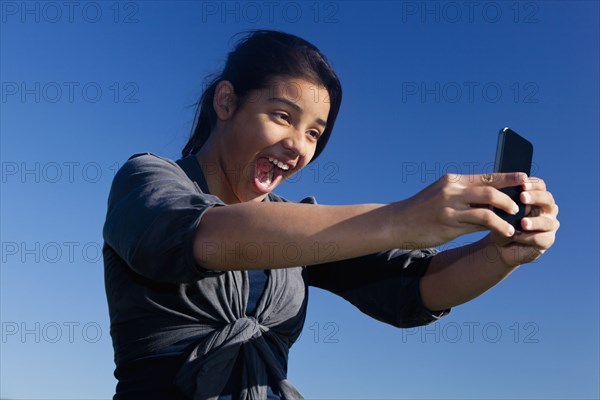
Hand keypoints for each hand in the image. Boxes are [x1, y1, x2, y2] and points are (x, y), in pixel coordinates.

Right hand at [397, 172, 526, 247]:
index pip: (486, 176)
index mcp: (452, 180)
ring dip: (507, 214)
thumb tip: (492, 203)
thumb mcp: (441, 197)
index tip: (526, 178)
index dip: (508, 177)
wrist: (397, 223)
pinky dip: (498, 227)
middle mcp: (452, 190)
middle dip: (512, 197)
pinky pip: (481, 223)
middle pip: (491, 189)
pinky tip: (505, 232)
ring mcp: (450, 206)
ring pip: (489, 206)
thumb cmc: (421, 212)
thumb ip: (465, 198)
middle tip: (524, 205)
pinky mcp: (449, 222)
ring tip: (516, 222)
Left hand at [486, 176, 559, 267]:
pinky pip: (542, 238)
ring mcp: (550, 225)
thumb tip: (501, 193)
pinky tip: (517, 236)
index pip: (540, 186)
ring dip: (535, 221)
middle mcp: (547, 209)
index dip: (533, 184)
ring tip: (522, 223)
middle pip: (548, 199)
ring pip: (547, 222)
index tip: (521, 184)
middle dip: (535, 197)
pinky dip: (529, 237)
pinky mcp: (547, 240)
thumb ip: (505, 201)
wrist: (501, 243)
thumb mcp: (501, 210)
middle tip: (522, 197)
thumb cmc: (503, 222)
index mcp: (537, 197)